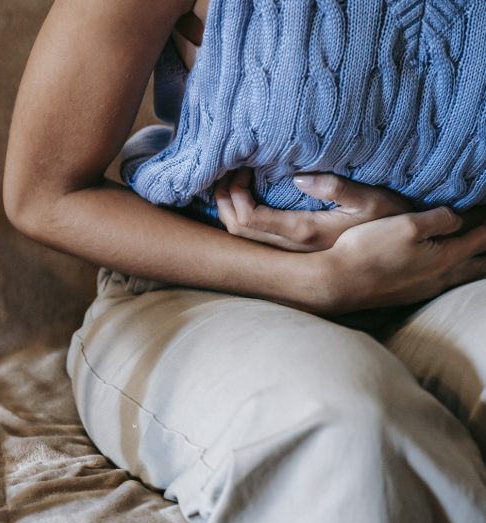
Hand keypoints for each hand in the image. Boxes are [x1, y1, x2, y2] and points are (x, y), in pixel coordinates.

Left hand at [215, 170, 412, 251]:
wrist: (400, 252)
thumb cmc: (389, 220)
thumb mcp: (371, 200)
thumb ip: (337, 188)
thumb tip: (298, 178)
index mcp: (304, 233)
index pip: (250, 220)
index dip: (235, 195)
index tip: (242, 168)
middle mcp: (291, 248)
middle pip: (237, 231)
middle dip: (224, 200)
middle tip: (228, 170)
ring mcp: (290, 252)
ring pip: (242, 238)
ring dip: (229, 209)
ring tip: (231, 181)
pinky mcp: (293, 250)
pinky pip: (253, 238)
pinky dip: (239, 217)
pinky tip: (243, 199)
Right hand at [318, 208, 485, 312]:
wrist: (337, 282)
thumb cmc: (369, 250)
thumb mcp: (406, 224)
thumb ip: (439, 219)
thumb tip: (457, 218)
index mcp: (445, 257)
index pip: (482, 238)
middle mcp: (439, 277)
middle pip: (478, 265)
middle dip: (485, 249)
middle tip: (484, 234)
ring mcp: (423, 289)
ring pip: (461, 276)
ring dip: (473, 263)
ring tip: (477, 253)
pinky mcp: (407, 294)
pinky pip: (441, 282)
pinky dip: (452, 271)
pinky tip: (444, 268)